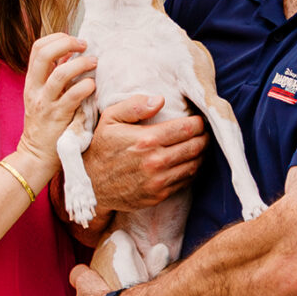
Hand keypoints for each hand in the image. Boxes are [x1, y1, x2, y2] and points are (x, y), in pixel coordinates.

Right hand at [18, 34, 95, 183]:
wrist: (35, 156)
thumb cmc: (46, 126)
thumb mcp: (45, 97)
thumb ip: (55, 76)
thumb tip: (71, 55)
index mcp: (32, 81)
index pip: (38, 48)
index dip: (57, 38)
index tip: (75, 41)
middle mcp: (36, 89)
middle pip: (44, 54)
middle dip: (67, 43)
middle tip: (85, 46)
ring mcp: (45, 103)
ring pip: (60, 73)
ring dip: (80, 64)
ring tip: (94, 63)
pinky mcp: (57, 117)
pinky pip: (72, 96)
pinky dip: (85, 87)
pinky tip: (93, 86)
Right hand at [83, 94, 206, 213]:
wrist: (92, 185)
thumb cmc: (102, 148)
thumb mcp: (110, 119)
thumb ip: (135, 106)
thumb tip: (160, 99)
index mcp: (146, 139)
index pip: (186, 129)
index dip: (198, 123)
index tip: (199, 120)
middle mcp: (155, 161)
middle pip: (195, 147)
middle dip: (204, 137)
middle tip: (204, 132)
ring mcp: (158, 181)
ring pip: (193, 165)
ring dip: (201, 154)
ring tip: (200, 146)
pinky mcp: (159, 195)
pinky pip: (185, 181)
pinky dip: (192, 170)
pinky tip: (189, 162)